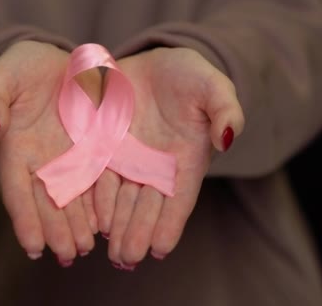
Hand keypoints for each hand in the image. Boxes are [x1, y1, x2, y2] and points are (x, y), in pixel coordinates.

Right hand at [0, 41, 100, 265]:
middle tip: (67, 254)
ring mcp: (68, 159)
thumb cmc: (20, 69)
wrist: (53, 63)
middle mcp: (41, 163)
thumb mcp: (1, 76)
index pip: (17, 191)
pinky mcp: (93, 151)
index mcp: (15, 150)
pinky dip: (100, 204)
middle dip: (57, 231)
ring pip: (73, 199)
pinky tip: (107, 223)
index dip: (25, 219)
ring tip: (87, 247)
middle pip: (48, 203)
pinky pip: (98, 181)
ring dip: (79, 226)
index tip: (33, 247)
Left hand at [93, 47, 243, 268]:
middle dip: (138, 233)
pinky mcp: (105, 149)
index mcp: (187, 158)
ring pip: (123, 200)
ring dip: (118, 226)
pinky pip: (100, 179)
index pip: (179, 197)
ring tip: (112, 250)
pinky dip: (97, 201)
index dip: (170, 223)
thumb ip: (225, 109)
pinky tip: (93, 220)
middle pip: (148, 206)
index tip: (160, 249)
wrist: (153, 63)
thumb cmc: (188, 76)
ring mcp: (130, 160)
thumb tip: (228, 137)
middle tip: (128, 258)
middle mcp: (157, 167)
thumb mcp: (211, 85)